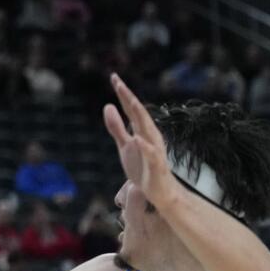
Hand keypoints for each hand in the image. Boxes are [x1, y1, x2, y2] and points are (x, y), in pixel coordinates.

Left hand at [103, 74, 179, 209]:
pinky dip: (145, 146)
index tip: (114, 77)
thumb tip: (108, 105)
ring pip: (148, 130)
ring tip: (129, 101)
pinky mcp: (157, 167)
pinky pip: (152, 155)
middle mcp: (151, 136)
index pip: (131, 109)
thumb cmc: (143, 167)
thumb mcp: (124, 145)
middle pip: (139, 114)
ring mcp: (155, 150)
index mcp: (143, 130)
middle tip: (118, 83)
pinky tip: (138, 139)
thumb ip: (117, 127)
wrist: (160, 193)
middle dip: (129, 98)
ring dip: (139, 116)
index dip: (123, 94)